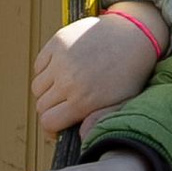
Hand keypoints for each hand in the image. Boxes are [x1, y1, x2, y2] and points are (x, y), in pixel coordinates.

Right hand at [31, 4, 162, 137]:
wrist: (134, 35)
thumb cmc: (130, 73)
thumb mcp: (122, 103)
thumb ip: (100, 120)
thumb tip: (80, 135)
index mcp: (82, 101)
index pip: (48, 122)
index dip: (51, 128)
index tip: (58, 125)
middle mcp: (67, 81)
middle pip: (41, 106)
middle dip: (51, 110)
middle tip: (64, 106)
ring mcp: (60, 60)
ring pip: (38, 87)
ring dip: (46, 91)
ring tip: (64, 89)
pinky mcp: (57, 42)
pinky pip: (39, 65)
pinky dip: (45, 71)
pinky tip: (61, 71)